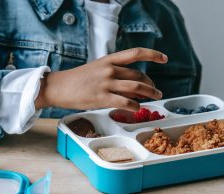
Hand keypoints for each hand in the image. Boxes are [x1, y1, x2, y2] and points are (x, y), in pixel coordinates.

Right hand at [35, 47, 167, 111]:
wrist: (59, 87)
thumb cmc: (77, 79)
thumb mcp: (97, 69)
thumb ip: (114, 73)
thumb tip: (132, 84)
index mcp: (109, 59)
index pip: (135, 53)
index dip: (152, 55)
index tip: (164, 59)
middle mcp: (109, 69)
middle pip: (139, 76)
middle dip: (151, 84)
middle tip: (156, 91)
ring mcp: (106, 84)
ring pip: (136, 88)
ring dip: (150, 93)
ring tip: (155, 97)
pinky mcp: (102, 98)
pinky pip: (125, 102)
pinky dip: (135, 106)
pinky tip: (138, 109)